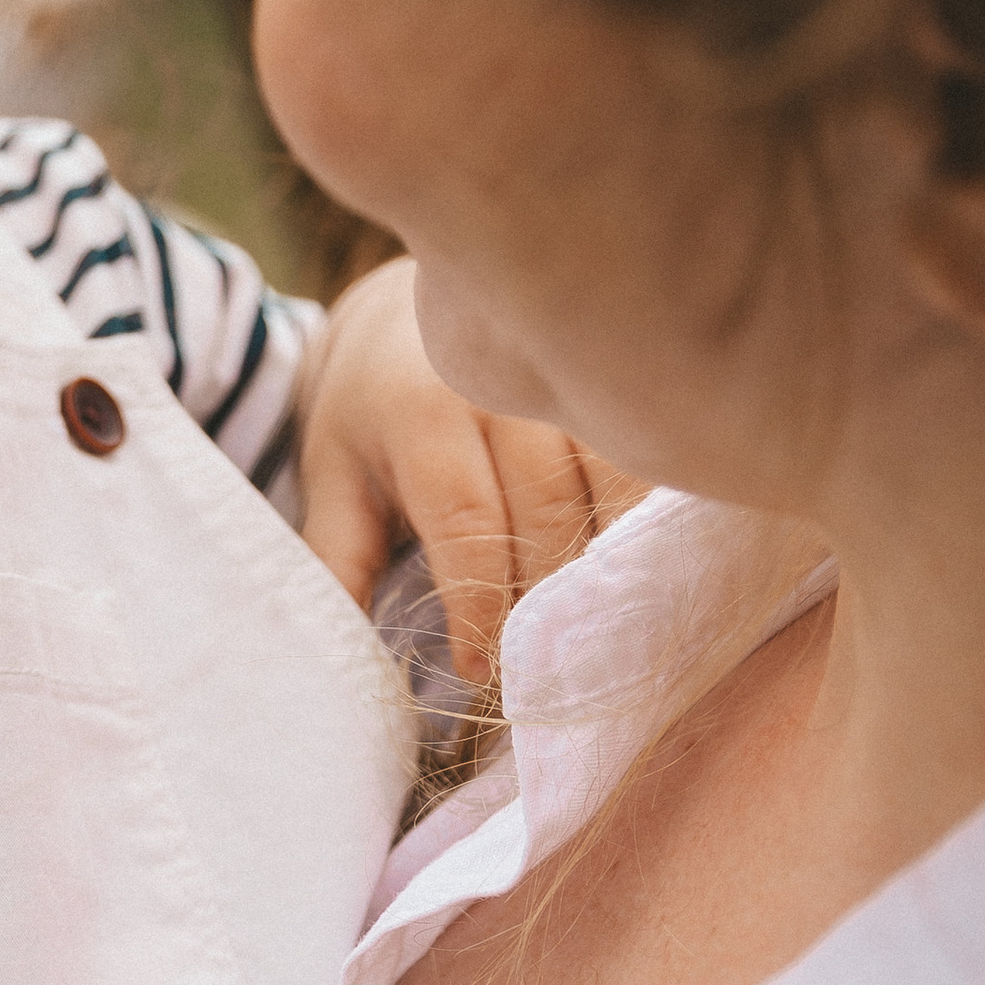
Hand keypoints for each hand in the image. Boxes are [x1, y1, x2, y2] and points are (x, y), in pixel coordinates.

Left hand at [297, 258, 639, 696]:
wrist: (411, 311)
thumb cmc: (369, 410)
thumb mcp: (334, 473)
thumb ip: (338, 556)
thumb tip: (335, 650)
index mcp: (426, 409)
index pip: (465, 517)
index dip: (478, 599)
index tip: (479, 666)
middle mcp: (507, 391)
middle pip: (548, 510)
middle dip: (547, 598)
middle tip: (547, 673)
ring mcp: (573, 387)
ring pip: (612, 489)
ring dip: (610, 568)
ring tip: (602, 640)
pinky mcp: (617, 393)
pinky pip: (649, 468)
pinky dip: (650, 529)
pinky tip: (648, 581)